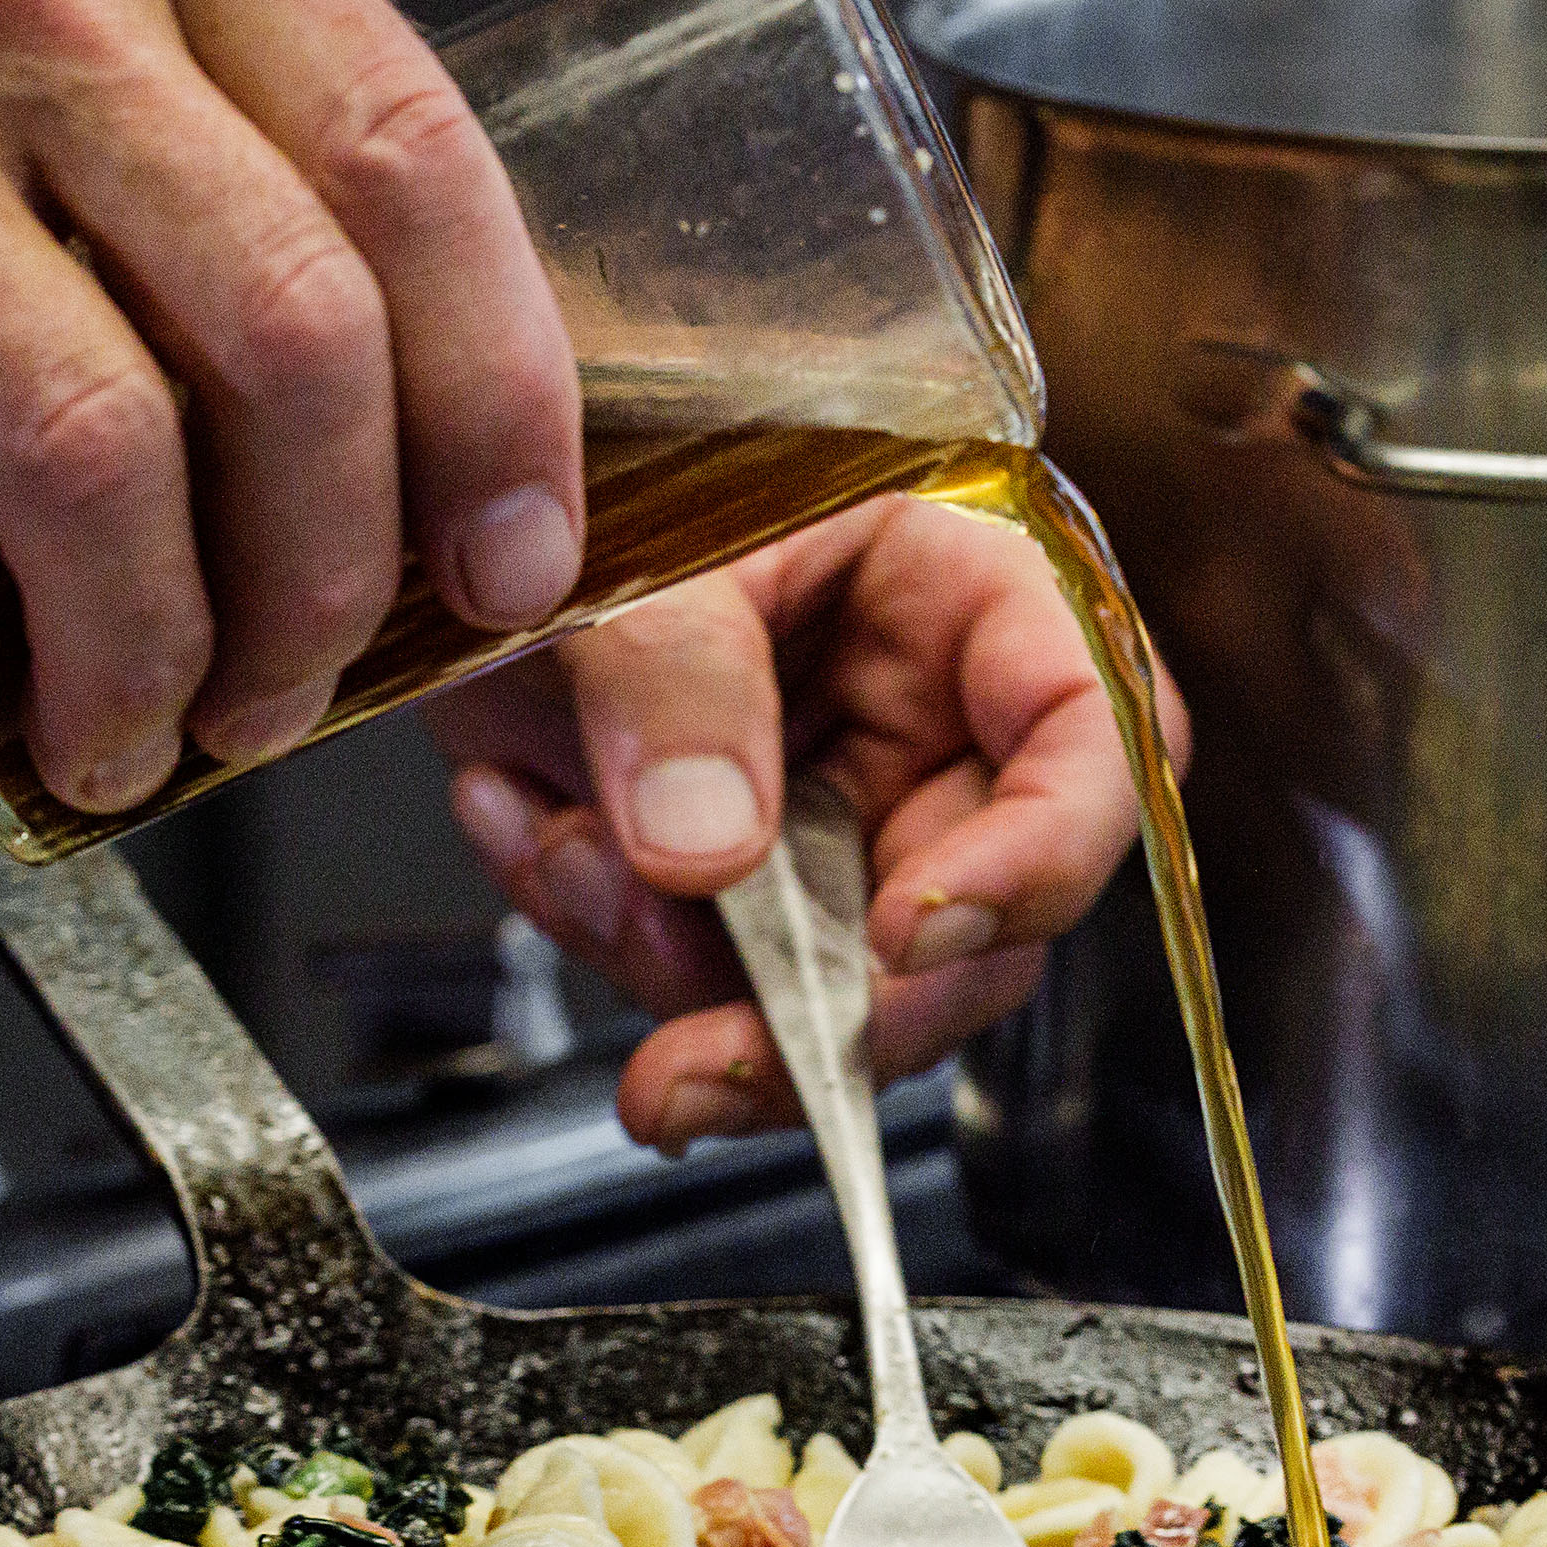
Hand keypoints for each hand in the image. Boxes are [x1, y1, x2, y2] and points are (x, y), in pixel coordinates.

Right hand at [0, 0, 580, 813]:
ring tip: (123, 738)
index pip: (414, 169)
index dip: (499, 409)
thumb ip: (200, 99)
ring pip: (93, 461)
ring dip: (137, 662)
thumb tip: (360, 408)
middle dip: (324, 581)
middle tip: (293, 685)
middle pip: (289, 344)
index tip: (511, 561)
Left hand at [431, 493, 1187, 1152]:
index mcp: (962, 586)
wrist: (454, 521)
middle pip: (982, 926)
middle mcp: (929, 720)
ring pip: (843, 991)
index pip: (1093, 734)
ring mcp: (840, 814)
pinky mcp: (744, 884)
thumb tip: (708, 855)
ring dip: (693, 983)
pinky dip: (611, 938)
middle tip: (708, 1069)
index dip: (1038, 858)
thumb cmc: (581, 476)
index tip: (906, 936)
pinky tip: (529, 829)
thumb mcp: (627, 540)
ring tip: (562, 859)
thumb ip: (673, 678)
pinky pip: (715, 983)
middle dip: (838, 1014)